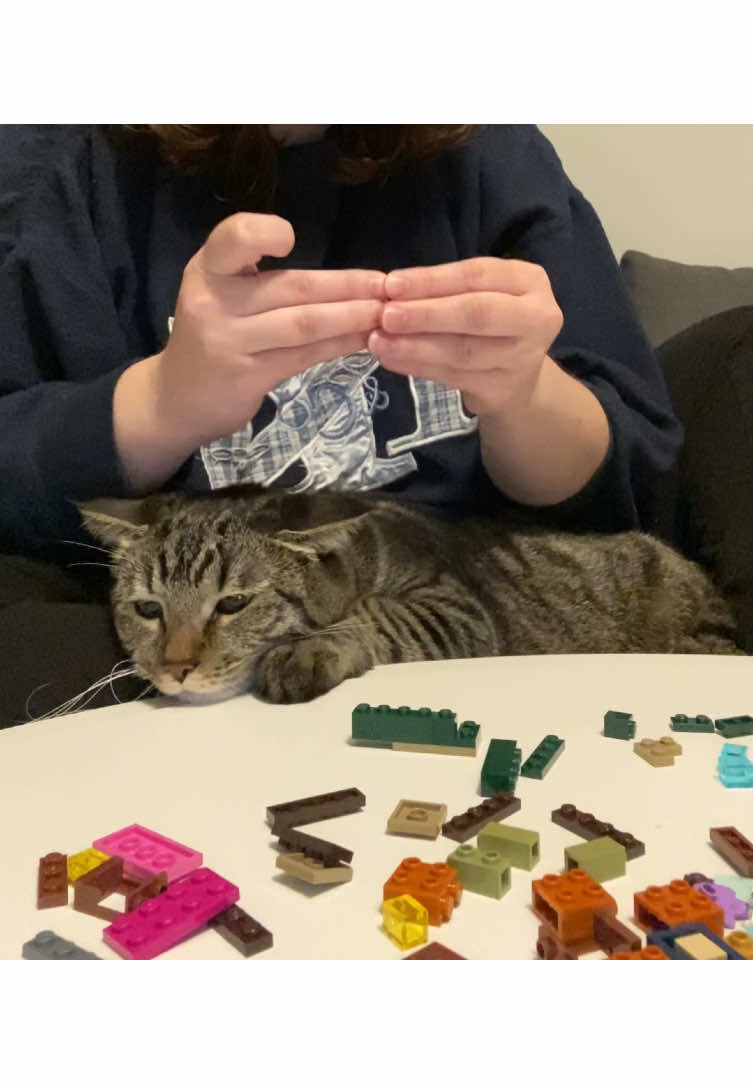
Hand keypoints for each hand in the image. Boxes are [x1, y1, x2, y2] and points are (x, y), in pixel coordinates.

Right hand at [155, 213, 385, 442]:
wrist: (175, 398)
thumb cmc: (208, 335)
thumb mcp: (216, 291)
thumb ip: (254, 273)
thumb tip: (332, 272)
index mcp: (207, 269)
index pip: (232, 239)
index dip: (262, 233)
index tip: (291, 237)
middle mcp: (214, 302)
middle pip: (291, 287)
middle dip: (345, 285)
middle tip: (385, 284)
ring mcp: (230, 342)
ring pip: (303, 324)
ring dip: (350, 317)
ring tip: (385, 313)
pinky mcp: (248, 376)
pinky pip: (304, 356)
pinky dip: (338, 345)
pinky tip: (364, 339)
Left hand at [368, 257, 562, 416]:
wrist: (520, 378)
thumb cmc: (492, 323)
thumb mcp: (481, 293)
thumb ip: (445, 290)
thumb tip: (390, 291)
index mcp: (530, 282)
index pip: (477, 275)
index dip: (432, 280)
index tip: (391, 284)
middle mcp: (537, 318)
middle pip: (476, 314)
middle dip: (426, 314)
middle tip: (385, 315)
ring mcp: (523, 359)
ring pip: (462, 351)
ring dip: (415, 346)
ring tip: (380, 341)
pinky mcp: (503, 390)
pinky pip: (453, 377)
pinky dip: (418, 367)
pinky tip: (392, 359)